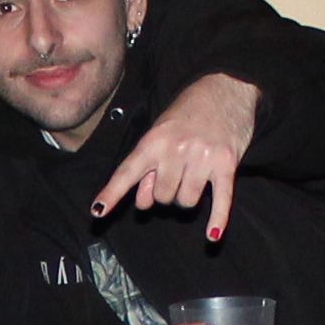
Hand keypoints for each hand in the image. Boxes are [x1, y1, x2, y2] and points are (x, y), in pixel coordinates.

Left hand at [88, 71, 264, 237]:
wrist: (225, 88)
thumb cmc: (187, 114)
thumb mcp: (159, 133)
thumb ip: (147, 167)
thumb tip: (142, 203)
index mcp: (154, 140)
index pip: (128, 172)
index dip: (112, 193)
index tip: (97, 212)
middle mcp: (176, 149)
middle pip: (161, 197)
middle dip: (165, 193)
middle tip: (174, 175)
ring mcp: (202, 157)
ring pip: (186, 202)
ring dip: (187, 198)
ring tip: (193, 177)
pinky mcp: (227, 164)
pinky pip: (221, 200)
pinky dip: (217, 220)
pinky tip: (212, 235)